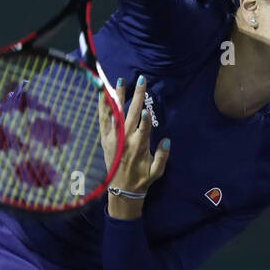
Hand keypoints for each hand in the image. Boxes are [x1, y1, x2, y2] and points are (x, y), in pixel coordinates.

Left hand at [98, 77, 169, 217]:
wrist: (121, 190)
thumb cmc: (141, 180)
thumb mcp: (156, 171)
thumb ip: (162, 156)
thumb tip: (167, 140)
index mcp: (139, 147)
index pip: (144, 130)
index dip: (146, 120)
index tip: (146, 110)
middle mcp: (125, 140)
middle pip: (131, 114)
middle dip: (137, 96)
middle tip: (141, 79)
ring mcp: (114, 138)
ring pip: (116, 113)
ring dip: (119, 96)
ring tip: (120, 81)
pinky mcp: (105, 138)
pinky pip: (103, 120)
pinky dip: (103, 107)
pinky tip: (103, 94)